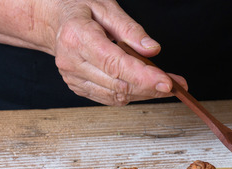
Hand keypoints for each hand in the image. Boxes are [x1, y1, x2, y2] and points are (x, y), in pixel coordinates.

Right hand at [52, 0, 187, 105]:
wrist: (55, 20)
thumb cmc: (79, 8)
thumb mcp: (106, 6)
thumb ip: (130, 29)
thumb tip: (152, 49)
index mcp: (77, 37)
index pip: (114, 63)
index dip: (143, 76)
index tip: (166, 82)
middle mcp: (71, 61)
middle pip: (118, 84)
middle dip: (150, 86)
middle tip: (175, 83)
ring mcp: (72, 77)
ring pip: (116, 95)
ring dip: (144, 93)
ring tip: (164, 83)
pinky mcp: (78, 87)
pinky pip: (109, 98)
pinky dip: (131, 93)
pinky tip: (144, 85)